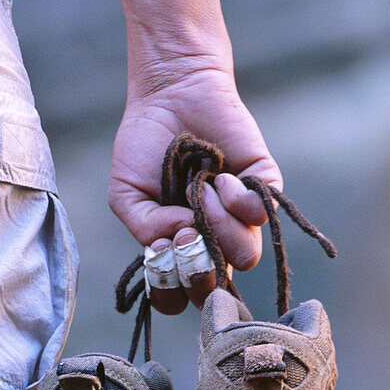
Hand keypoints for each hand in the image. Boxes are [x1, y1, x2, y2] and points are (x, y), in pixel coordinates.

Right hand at [108, 62, 281, 312]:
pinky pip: (260, 214)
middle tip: (185, 233)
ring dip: (218, 228)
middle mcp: (212, 239)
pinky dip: (237, 199)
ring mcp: (238, 216)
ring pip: (244, 255)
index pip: (181, 295)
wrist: (170, 94)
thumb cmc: (145, 145)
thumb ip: (145, 228)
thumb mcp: (126, 193)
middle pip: (217, 287)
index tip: (162, 258)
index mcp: (178, 248)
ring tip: (200, 194)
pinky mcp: (263, 188)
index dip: (173, 291)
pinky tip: (220, 175)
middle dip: (200, 270)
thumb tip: (181, 240)